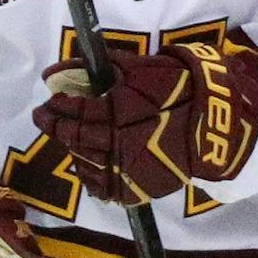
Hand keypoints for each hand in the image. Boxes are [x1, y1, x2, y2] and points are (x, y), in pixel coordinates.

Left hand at [32, 42, 257, 205]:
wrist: (214, 122)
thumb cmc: (175, 86)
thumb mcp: (135, 68)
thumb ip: (93, 70)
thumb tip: (53, 72)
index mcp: (115, 112)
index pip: (72, 111)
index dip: (55, 107)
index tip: (47, 102)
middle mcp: (117, 143)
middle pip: (73, 138)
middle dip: (54, 126)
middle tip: (43, 117)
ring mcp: (127, 169)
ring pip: (84, 163)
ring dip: (70, 149)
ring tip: (66, 138)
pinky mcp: (137, 189)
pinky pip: (103, 189)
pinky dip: (89, 176)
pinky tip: (86, 163)